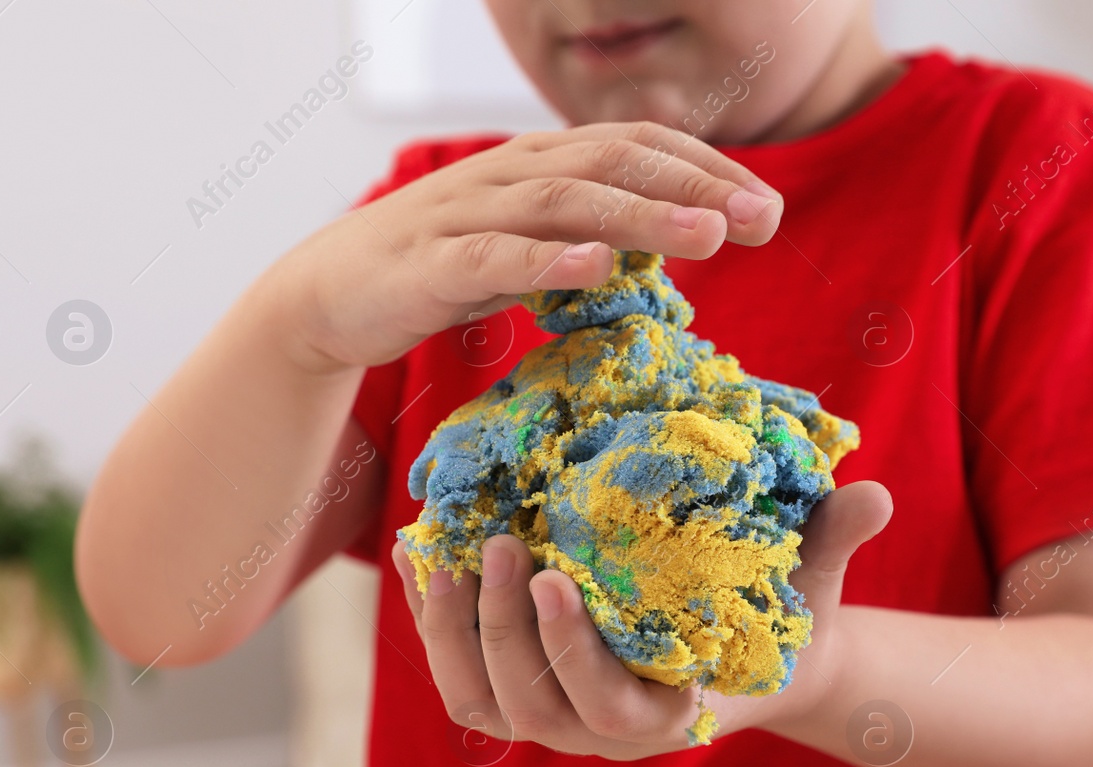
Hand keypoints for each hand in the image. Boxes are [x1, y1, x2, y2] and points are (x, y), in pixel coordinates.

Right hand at [267, 122, 783, 373]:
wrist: (329, 294)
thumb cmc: (444, 268)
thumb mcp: (531, 243)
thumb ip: (595, 233)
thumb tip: (679, 239)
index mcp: (538, 164)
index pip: (635, 146)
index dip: (703, 169)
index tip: (764, 207)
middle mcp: (507, 175)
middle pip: (612, 164)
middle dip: (693, 187)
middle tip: (762, 219)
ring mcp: (466, 215)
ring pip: (564, 203)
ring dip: (642, 217)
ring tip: (708, 238)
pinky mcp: (429, 265)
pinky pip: (493, 258)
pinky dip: (546, 261)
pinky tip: (596, 268)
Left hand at [394, 482, 892, 759]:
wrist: (746, 656)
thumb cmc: (780, 618)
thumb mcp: (813, 584)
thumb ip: (835, 544)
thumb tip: (876, 495)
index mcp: (670, 720)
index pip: (609, 709)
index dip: (573, 652)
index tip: (553, 576)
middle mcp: (601, 737)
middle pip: (531, 708)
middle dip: (502, 630)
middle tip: (497, 546)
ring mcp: (555, 723)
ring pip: (479, 702)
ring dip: (448, 633)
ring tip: (437, 553)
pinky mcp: (521, 697)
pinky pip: (462, 681)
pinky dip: (432, 625)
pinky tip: (420, 555)